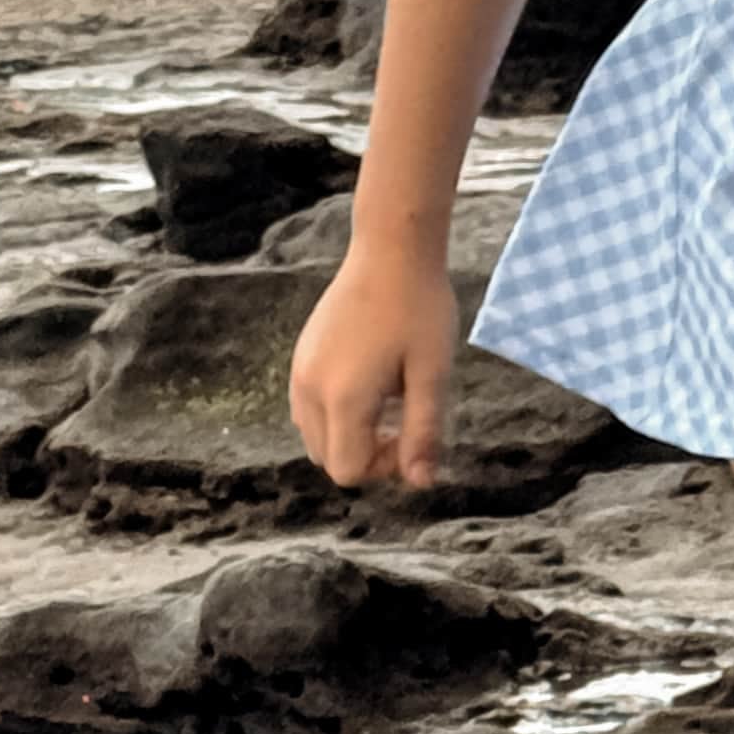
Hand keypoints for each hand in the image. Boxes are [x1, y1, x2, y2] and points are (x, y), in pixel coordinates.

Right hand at [289, 239, 461, 488]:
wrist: (391, 249)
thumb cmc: (420, 309)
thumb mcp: (433, 374)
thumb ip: (424, 433)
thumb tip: (421, 484)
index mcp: (343, 398)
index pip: (347, 471)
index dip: (382, 469)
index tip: (409, 435)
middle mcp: (310, 390)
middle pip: (327, 459)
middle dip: (365, 455)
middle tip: (402, 420)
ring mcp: (300, 372)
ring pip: (314, 437)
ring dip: (349, 436)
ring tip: (387, 402)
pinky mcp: (300, 357)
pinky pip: (307, 409)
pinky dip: (335, 414)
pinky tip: (368, 383)